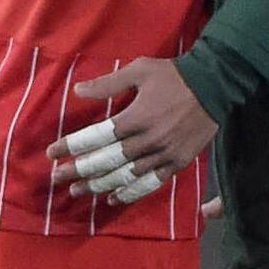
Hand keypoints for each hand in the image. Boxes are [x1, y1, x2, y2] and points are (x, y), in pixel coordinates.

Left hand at [53, 58, 214, 204]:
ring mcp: (163, 154)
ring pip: (125, 175)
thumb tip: (78, 90)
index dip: (71, 146)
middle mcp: (147, 140)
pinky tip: (113, 198)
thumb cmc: (175, 75)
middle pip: (106, 160)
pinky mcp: (178, 162)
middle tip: (57, 177)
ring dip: (99, 185)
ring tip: (78, 191)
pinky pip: (150, 183)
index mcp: (135, 117)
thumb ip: (109, 83)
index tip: (52, 152)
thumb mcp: (140, 70)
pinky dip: (130, 192)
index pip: (95, 137)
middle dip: (78, 170)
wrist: (217, 85)